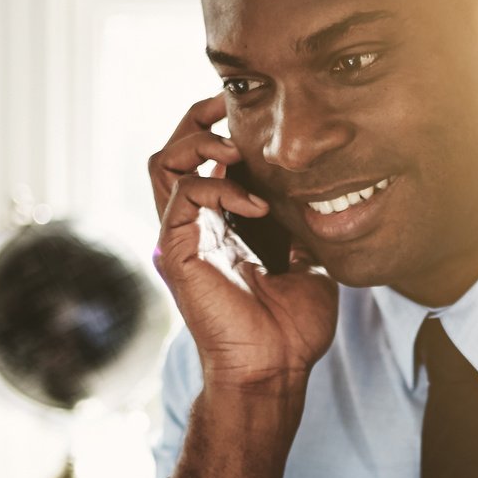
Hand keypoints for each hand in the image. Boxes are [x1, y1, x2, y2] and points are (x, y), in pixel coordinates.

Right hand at [149, 94, 337, 394]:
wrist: (275, 369)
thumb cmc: (291, 328)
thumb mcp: (308, 262)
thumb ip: (300, 228)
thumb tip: (314, 200)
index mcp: (219, 227)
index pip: (202, 162)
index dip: (218, 129)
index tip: (251, 114)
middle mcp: (193, 227)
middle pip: (172, 152)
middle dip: (197, 121)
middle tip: (228, 108)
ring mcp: (180, 238)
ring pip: (163, 163)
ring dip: (198, 143)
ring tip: (235, 149)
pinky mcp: (176, 252)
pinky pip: (183, 196)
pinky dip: (218, 187)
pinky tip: (256, 205)